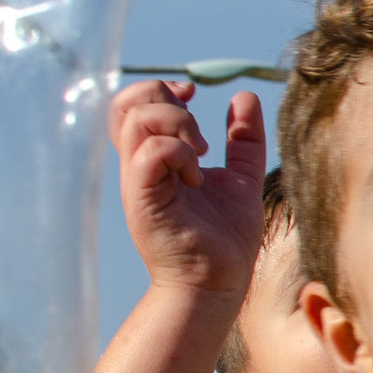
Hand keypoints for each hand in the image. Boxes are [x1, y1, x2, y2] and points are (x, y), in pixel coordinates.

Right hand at [110, 80, 266, 294]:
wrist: (219, 283)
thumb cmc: (225, 239)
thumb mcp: (240, 178)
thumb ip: (243, 139)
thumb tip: (245, 96)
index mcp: (155, 160)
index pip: (133, 104)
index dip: (162, 89)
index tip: (193, 99)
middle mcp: (139, 167)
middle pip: (128, 103)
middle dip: (169, 101)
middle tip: (199, 139)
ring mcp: (138, 182)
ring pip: (138, 120)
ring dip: (180, 127)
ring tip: (201, 160)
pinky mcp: (143, 200)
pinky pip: (150, 152)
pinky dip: (179, 153)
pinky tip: (197, 177)